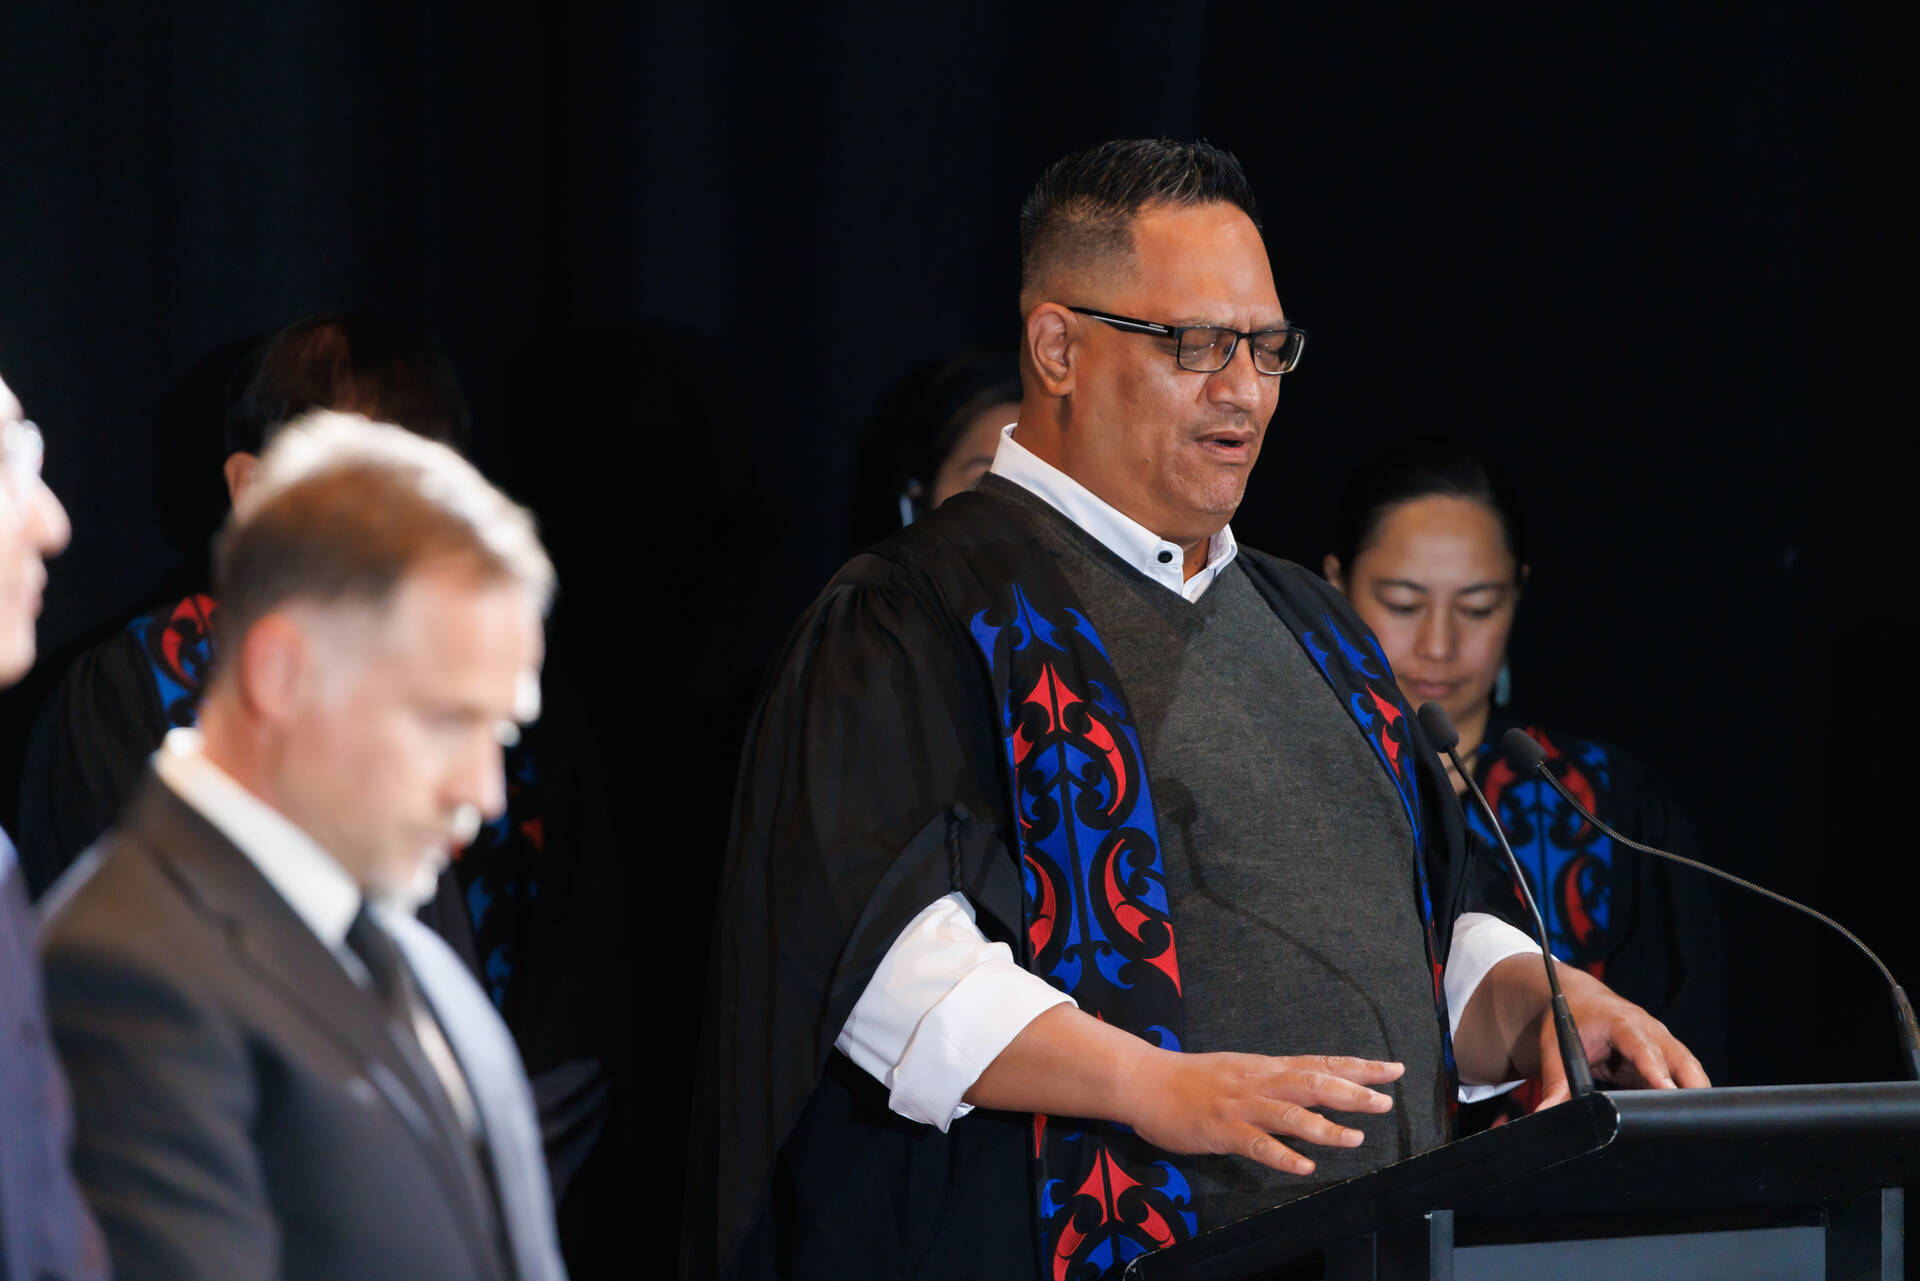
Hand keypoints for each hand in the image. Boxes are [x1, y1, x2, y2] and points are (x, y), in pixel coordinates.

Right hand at [1124, 1051, 1404, 1175]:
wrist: (1145, 1080)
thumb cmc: (1192, 1079)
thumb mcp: (1241, 1071)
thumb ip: (1274, 1080)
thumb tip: (1311, 1087)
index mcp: (1266, 1068)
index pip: (1321, 1063)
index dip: (1359, 1066)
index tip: (1393, 1069)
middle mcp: (1260, 1082)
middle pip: (1313, 1083)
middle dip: (1352, 1092)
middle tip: (1385, 1102)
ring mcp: (1241, 1106)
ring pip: (1289, 1114)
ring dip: (1323, 1127)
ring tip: (1354, 1139)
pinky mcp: (1221, 1130)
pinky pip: (1256, 1144)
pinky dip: (1282, 1156)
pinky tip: (1303, 1168)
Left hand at [1534, 978, 1710, 1110]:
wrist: (1582, 998)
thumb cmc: (1571, 1018)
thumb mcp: (1557, 1048)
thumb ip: (1555, 1082)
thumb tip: (1546, 1112)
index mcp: (1623, 1022)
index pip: (1643, 1047)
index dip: (1656, 1069)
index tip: (1666, 1090)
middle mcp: (1650, 1031)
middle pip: (1680, 1059)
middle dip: (1691, 1086)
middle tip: (1695, 1117)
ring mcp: (1661, 1044)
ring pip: (1688, 1070)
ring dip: (1694, 1094)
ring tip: (1695, 1124)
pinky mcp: (1662, 1059)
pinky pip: (1680, 1079)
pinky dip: (1684, 1096)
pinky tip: (1683, 1118)